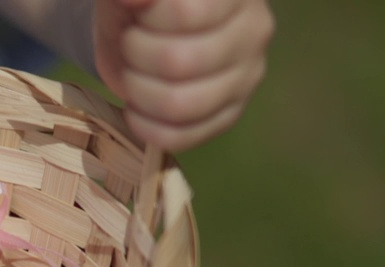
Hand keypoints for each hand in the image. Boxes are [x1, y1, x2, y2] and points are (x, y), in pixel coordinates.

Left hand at [94, 0, 273, 151]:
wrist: (142, 32)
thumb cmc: (140, 6)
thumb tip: (136, 0)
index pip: (185, 14)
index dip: (146, 21)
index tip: (137, 16)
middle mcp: (254, 30)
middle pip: (178, 62)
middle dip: (136, 56)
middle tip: (130, 46)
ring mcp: (247, 77)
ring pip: (180, 104)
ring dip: (138, 93)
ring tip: (133, 75)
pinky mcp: (230, 114)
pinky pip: (182, 136)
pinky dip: (146, 128)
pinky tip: (135, 109)